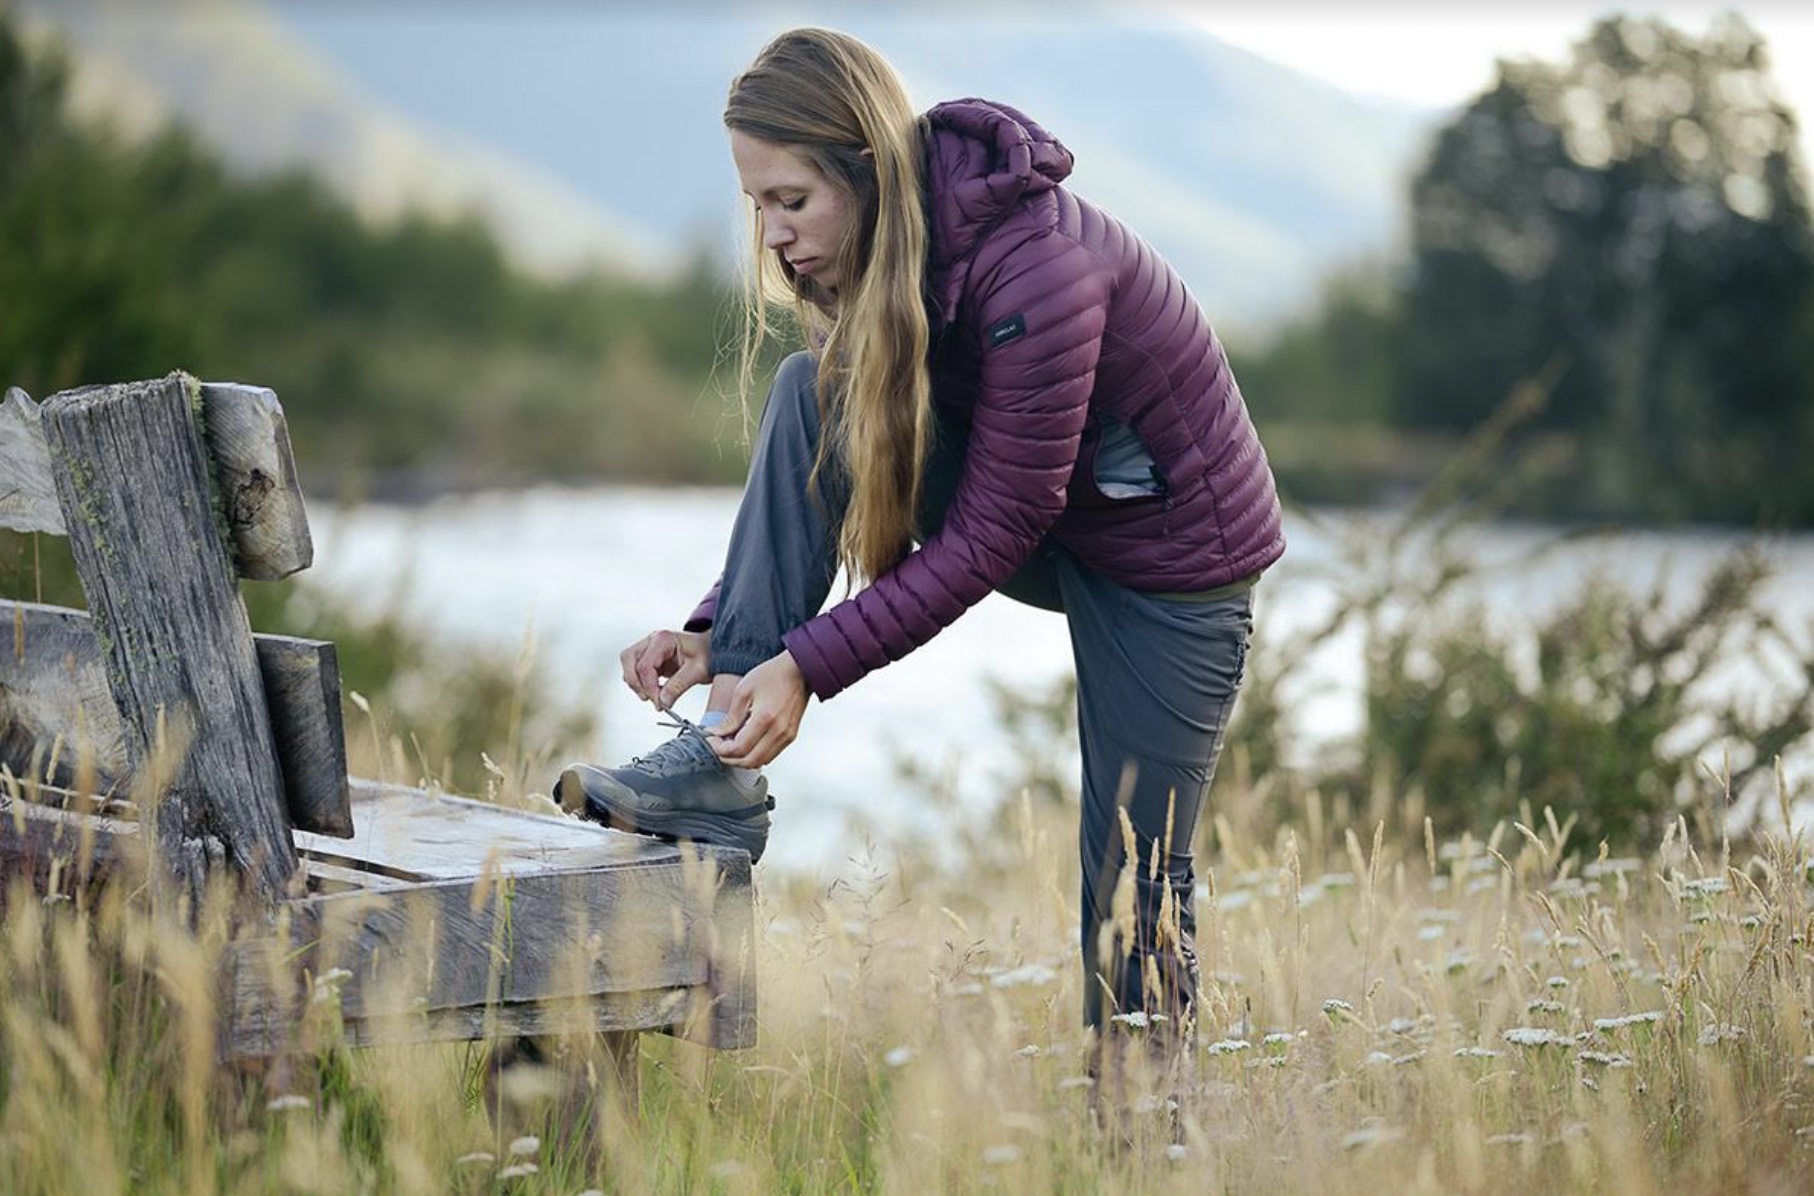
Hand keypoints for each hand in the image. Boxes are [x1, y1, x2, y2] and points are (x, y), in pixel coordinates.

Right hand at [619, 629, 710, 709]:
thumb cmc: (709, 654)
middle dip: (636, 683)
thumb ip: (679, 686)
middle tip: (651, 699)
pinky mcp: (649, 657)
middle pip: (629, 660)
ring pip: (629, 665)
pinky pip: (635, 670)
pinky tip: (656, 691)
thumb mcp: (698, 671)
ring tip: (655, 696)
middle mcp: (653, 640)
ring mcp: (649, 647)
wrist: (713, 650)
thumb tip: (662, 702)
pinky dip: (641, 683)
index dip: (649, 687)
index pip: (645, 665)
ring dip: (637, 684)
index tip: (659, 702)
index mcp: (665, 639)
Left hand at [710, 650, 807, 768]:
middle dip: (729, 758)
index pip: (739, 748)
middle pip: (749, 761)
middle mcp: (778, 732)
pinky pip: (770, 755)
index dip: (721, 749)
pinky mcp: (790, 736)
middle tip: (718, 747)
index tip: (712, 742)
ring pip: (760, 762)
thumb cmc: (774, 675)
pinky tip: (746, 743)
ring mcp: (787, 736)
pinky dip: (755, 755)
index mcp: (765, 719)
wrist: (799, 671)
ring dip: (742, 759)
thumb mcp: (744, 691)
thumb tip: (718, 732)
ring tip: (730, 746)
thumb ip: (731, 717)